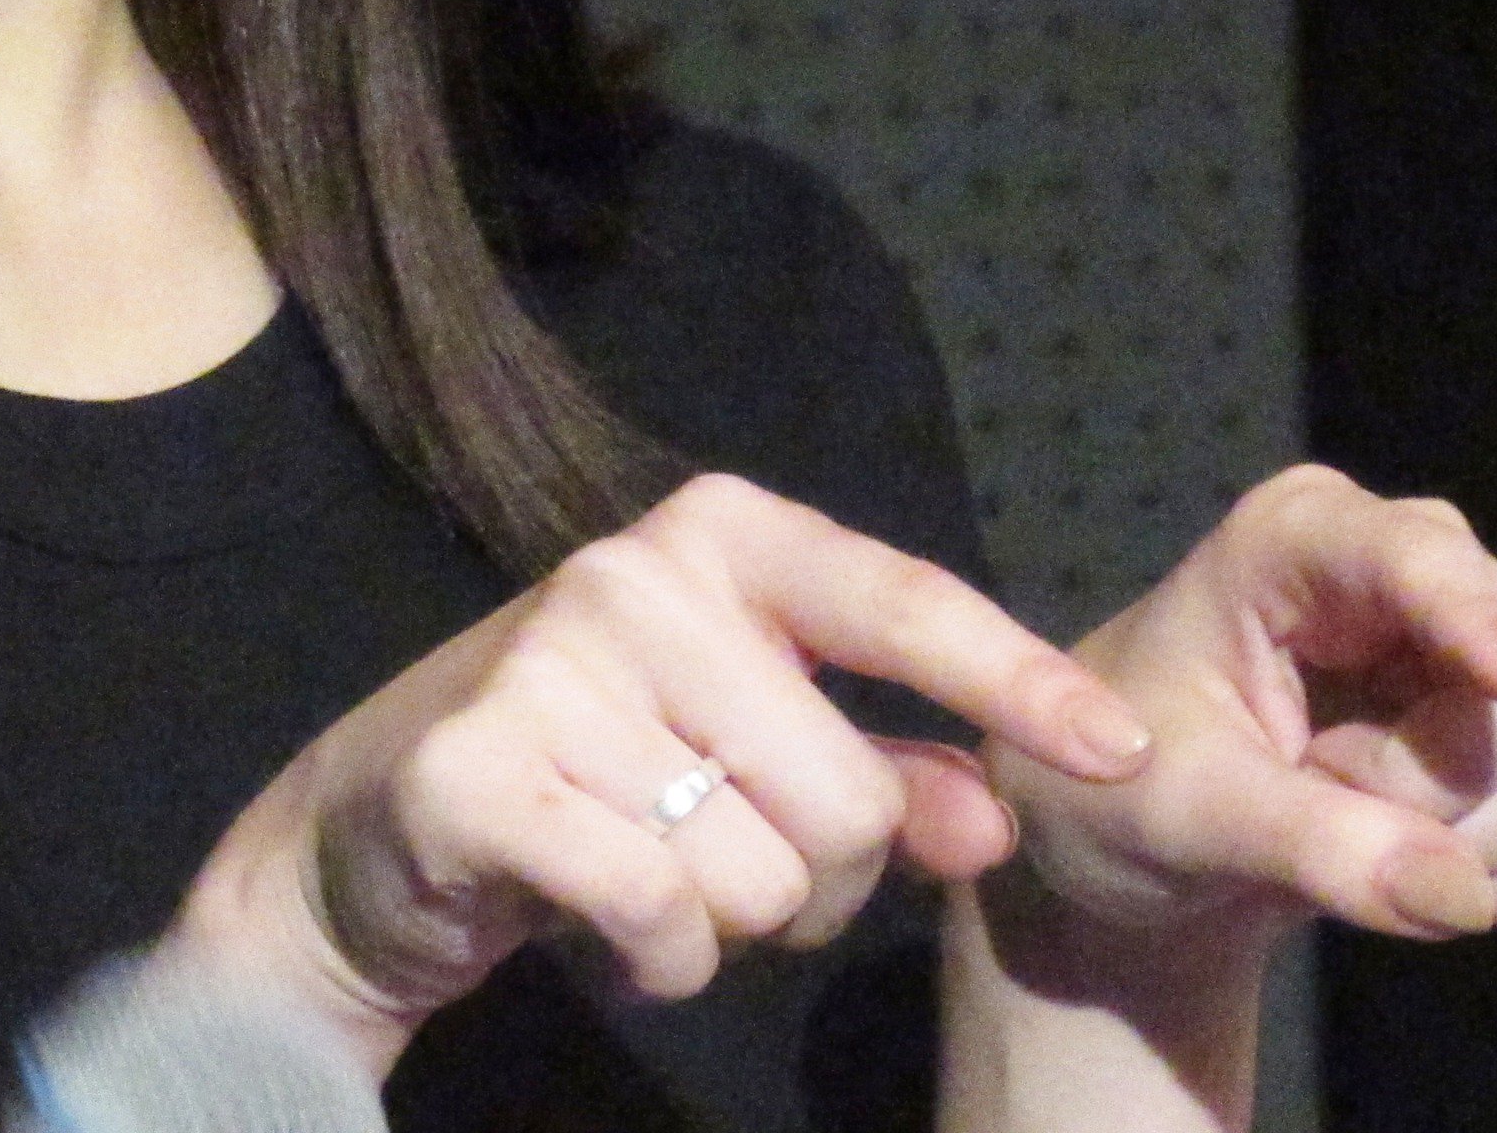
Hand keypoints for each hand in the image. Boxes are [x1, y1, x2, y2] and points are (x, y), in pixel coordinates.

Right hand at [167, 472, 1159, 1075]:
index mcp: (720, 536)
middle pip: (848, 795)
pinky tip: (598, 921)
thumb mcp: (753, 753)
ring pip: (761, 874)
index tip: (1121, 749)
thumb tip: (996, 819)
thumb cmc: (601, 775)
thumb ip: (889, 773)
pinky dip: (655, 959)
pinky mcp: (480, 769)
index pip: (901, 603)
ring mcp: (551, 663)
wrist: (375, 834)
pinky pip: (662, 915)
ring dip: (726, 925)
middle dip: (817, 876)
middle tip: (727, 859)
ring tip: (648, 876)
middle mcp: (637, 574)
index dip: (1017, 680)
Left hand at [984, 464, 1496, 990]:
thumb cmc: (1129, 788)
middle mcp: (1415, 564)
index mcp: (1304, 536)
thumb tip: (1455, 894)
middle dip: (1436, 791)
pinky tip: (1412, 865)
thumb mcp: (1190, 813)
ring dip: (1468, 843)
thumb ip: (1313, 843)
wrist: (1145, 840)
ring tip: (1345, 823)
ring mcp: (1487, 644)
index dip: (1473, 615)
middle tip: (1317, 800)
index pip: (1423, 558)